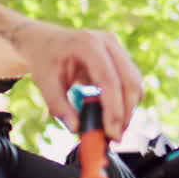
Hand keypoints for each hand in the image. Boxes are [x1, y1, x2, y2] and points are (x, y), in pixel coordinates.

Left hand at [13, 22, 141, 139]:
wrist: (44, 41)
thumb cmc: (44, 58)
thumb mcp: (44, 82)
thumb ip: (58, 105)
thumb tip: (76, 129)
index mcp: (87, 44)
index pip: (109, 80)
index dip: (114, 109)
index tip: (112, 133)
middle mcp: (107, 42)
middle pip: (129, 81)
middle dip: (126, 112)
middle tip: (115, 136)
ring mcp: (116, 48)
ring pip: (134, 83)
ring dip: (128, 109)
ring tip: (112, 128)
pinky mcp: (120, 57)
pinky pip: (130, 82)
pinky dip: (125, 101)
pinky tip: (112, 115)